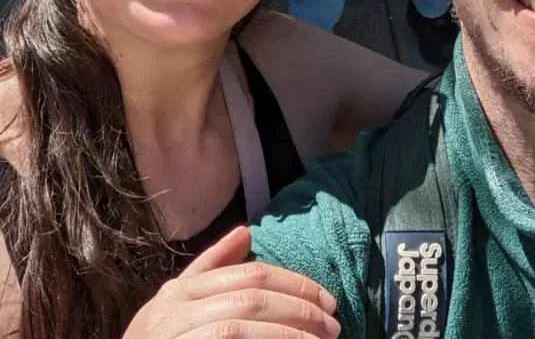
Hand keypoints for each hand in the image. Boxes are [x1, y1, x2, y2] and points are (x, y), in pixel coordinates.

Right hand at [123, 226, 339, 338]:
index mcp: (180, 293)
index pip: (249, 276)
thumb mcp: (174, 304)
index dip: (294, 284)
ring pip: (240, 329)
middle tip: (333, 324)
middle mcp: (176, 314)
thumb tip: (246, 232)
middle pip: (251, 301)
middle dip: (299, 310)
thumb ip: (210, 269)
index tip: (327, 298)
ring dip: (288, 336)